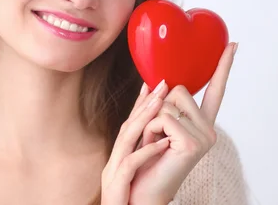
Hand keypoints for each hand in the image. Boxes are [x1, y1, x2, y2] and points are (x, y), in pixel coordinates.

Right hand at [100, 76, 170, 204]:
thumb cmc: (130, 196)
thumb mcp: (138, 170)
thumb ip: (145, 150)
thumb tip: (162, 132)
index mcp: (122, 153)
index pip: (132, 122)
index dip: (141, 102)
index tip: (152, 83)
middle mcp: (116, 157)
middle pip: (129, 124)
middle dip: (145, 103)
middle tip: (162, 83)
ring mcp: (114, 169)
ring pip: (127, 138)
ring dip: (144, 118)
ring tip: (161, 102)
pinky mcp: (117, 183)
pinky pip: (131, 164)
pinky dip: (146, 151)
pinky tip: (162, 143)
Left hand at [130, 42, 237, 203]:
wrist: (143, 193)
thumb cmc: (147, 162)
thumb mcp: (153, 127)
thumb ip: (160, 105)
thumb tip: (160, 81)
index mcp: (202, 124)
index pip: (215, 90)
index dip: (223, 66)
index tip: (233, 45)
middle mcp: (208, 129)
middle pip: (181, 89)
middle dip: (160, 107)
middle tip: (156, 134)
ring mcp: (204, 137)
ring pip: (170, 102)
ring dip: (153, 120)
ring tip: (155, 143)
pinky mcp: (193, 143)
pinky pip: (164, 117)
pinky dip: (152, 130)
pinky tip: (156, 148)